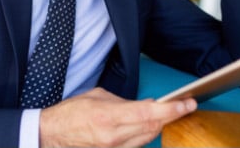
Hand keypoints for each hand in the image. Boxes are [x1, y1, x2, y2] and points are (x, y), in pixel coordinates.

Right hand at [39, 88, 196, 147]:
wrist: (53, 134)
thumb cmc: (70, 113)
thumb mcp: (97, 97)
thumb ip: (124, 102)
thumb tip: (147, 104)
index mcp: (109, 117)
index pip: (149, 113)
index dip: (172, 108)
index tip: (187, 103)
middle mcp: (115, 137)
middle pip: (154, 127)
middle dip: (171, 115)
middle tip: (183, 105)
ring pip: (149, 137)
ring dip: (159, 124)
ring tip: (166, 113)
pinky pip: (138, 145)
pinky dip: (146, 134)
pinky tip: (147, 125)